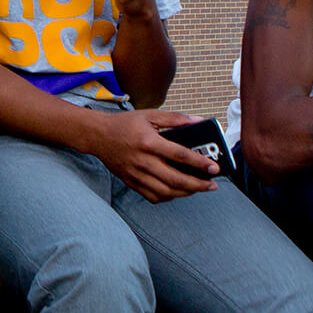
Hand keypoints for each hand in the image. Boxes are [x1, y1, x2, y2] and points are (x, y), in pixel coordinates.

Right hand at [87, 109, 219, 202]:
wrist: (98, 136)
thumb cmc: (125, 124)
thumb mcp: (150, 115)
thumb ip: (176, 119)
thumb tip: (198, 121)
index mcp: (149, 142)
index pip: (180, 155)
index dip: (200, 163)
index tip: (214, 167)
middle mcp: (143, 161)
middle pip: (176, 179)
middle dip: (198, 185)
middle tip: (212, 184)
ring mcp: (136, 174)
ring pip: (166, 191)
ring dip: (186, 193)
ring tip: (198, 188)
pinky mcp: (131, 183)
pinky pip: (152, 197)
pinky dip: (168, 197)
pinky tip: (177, 192)